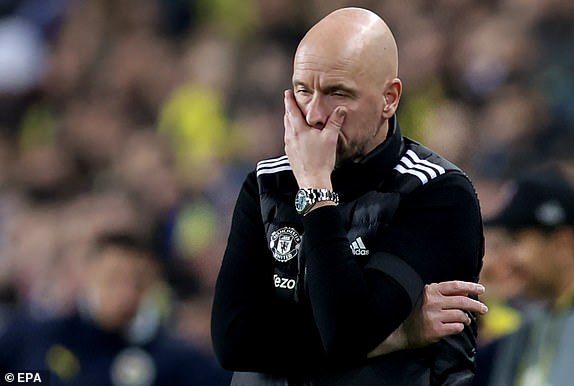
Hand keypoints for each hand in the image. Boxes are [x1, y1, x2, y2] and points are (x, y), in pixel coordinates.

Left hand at [283, 89, 345, 188]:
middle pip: (287, 118)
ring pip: (287, 129)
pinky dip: (292, 132)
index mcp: (298, 129)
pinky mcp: (290, 155)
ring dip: (290, 121)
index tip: (288, 92)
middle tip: (291, 102)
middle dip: (289, 109)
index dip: (289, 100)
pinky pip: (289, 139)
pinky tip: (298, 136)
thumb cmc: (321, 160)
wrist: (313, 181)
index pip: (291, 110)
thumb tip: (341, 109)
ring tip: (295, 117)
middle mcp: (290, 136)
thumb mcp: (330, 138)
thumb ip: (335, 122)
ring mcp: (288, 147)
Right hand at [367, 281, 487, 356]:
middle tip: (484, 310)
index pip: (455, 286)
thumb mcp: (426, 297)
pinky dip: (459, 327)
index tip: (481, 290)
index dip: (470, 287)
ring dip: (466, 319)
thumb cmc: (415, 311)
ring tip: (465, 320)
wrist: (400, 330)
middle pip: (462, 301)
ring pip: (461, 315)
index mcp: (430, 290)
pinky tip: (456, 327)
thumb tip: (467, 293)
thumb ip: (443, 293)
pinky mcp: (435, 330)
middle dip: (476, 306)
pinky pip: (457, 327)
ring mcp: (433, 316)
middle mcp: (432, 301)